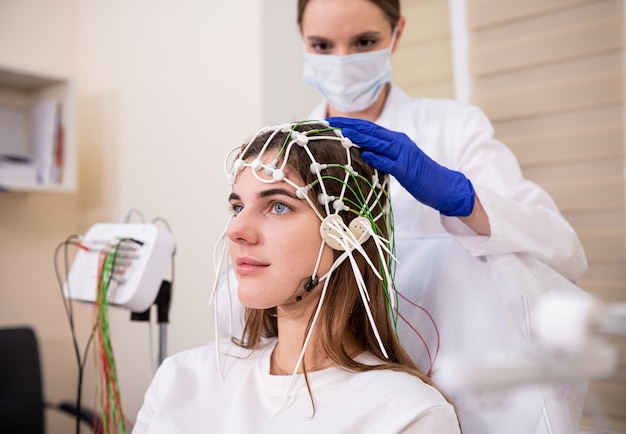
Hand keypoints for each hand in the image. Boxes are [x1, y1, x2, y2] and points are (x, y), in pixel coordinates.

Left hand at [327, 116, 474, 216]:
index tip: (331, 121)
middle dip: (350, 126)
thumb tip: (360, 153)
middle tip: (329, 123)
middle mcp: (399, 142)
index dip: (350, 123)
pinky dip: (378, 159)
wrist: (443, 185)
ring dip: (361, 137)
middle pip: (371, 130)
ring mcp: (404, 155)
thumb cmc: (418, 175)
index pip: (368, 128)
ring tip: (343, 133)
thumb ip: (380, 155)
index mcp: (395, 140)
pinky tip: (366, 156)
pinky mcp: (408, 170)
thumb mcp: (396, 161)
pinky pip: (391, 163)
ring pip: (379, 143)